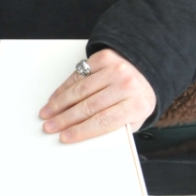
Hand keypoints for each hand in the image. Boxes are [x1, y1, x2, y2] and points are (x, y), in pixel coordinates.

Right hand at [40, 48, 156, 142]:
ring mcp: (115, 69)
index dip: (81, 130)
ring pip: (80, 90)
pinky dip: (65, 87)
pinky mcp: (104, 58)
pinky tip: (57, 97)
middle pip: (89, 106)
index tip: (65, 137)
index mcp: (136, 105)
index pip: (104, 121)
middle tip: (50, 127)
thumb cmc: (137, 98)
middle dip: (65, 119)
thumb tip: (89, 137)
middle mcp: (127, 85)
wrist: (147, 71)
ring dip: (60, 103)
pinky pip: (79, 74)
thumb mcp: (135, 118)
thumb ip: (116, 128)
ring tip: (48, 113)